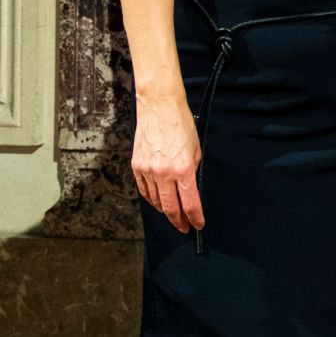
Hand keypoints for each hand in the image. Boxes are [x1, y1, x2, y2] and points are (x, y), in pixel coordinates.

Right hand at [132, 93, 204, 232]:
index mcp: (183, 169)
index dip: (195, 218)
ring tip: (173, 215)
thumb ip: (192, 172)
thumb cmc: (181, 126)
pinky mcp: (136, 167)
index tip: (198, 225)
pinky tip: (158, 202)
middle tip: (185, 227)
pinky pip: (144, 190)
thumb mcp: (196, 150)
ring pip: (155, 201)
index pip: (189, 203)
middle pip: (170, 208)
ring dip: (165, 211)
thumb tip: (190, 190)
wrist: (159, 109)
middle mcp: (163, 173)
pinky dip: (151, 199)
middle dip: (179, 221)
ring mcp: (147, 171)